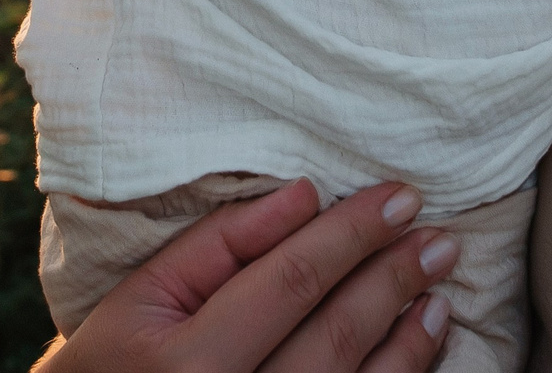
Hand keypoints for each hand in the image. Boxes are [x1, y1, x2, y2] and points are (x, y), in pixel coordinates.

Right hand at [38, 179, 455, 372]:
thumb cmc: (112, 364)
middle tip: (437, 233)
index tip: (399, 194)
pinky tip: (422, 338)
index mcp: (190, 364)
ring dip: (410, 334)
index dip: (351, 233)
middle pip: (335, 336)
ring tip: (439, 282)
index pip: (289, 282)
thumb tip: (305, 195)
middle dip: (393, 276)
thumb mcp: (142, 296)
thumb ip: (220, 244)